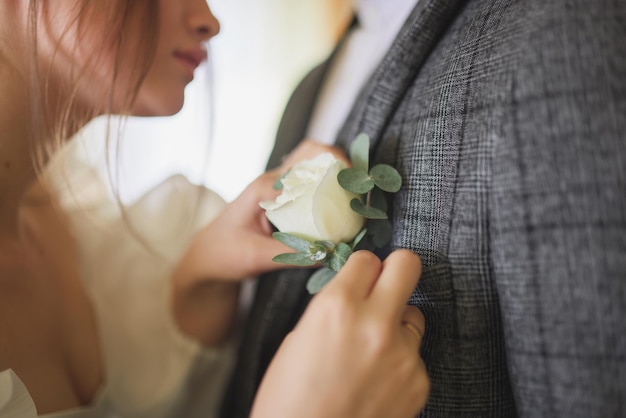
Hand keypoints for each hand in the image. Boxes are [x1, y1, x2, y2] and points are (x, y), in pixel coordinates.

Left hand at [174, 139, 348, 283]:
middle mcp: (273, 181)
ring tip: (357, 194)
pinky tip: (341, 208)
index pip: (306, 160)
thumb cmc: (224, 254)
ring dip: (335, 173)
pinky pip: (308, 185)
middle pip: (312, 154)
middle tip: (363, 184)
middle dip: (341, 162)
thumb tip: (334, 255)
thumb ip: (293, 256)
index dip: (336, 164)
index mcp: (265, 187)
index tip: (357, 183)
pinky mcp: (281, 200)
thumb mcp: (256, 257)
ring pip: (312, 166)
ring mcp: (277, 188)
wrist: (206, 257)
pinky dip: (327, 189)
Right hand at [251, 249, 428, 417]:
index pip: (366, 259)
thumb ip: (331, 309)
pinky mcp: (419, 382)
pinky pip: (415, 355)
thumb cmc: (288, 401)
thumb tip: (354, 293)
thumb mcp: (297, 341)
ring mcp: (402, 354)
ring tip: (371, 352)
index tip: (359, 278)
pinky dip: (399, 362)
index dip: (361, 268)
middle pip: (407, 265)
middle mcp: (374, 323)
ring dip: (396, 323)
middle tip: (385, 285)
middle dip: (396, 270)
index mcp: (336, 307)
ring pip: (414, 314)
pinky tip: (376, 383)